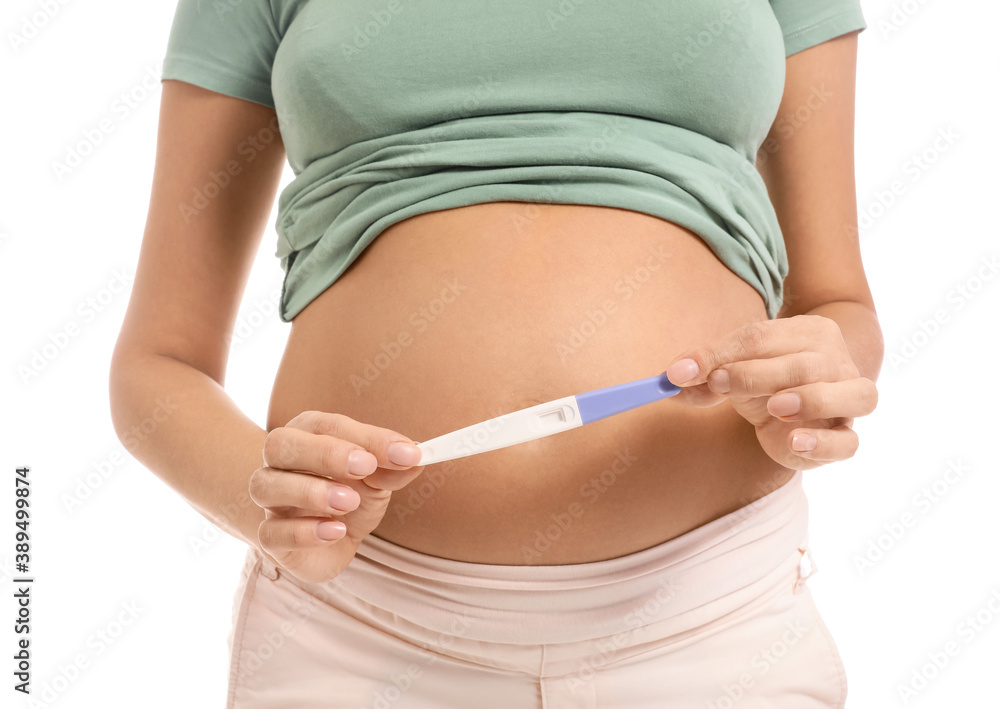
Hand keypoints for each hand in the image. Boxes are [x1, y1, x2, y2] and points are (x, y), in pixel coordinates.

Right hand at [248, 411, 424, 583]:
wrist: (330, 542)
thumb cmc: (350, 497)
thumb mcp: (377, 479)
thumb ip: (393, 467)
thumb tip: (415, 456)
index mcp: (307, 436)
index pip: (327, 425)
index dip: (366, 437)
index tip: (403, 453)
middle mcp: (280, 463)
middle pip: (280, 444)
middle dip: (324, 453)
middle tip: (364, 467)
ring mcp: (270, 501)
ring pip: (266, 485)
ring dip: (310, 491)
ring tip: (349, 502)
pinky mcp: (271, 538)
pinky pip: (271, 532)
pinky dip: (303, 532)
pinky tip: (335, 531)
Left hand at [663, 315, 877, 469]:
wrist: (805, 403)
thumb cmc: (765, 380)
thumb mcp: (732, 371)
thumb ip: (704, 374)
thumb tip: (672, 377)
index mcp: (806, 333)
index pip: (763, 336)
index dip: (722, 354)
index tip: (683, 371)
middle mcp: (836, 360)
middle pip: (805, 363)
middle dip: (757, 374)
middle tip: (719, 384)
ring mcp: (848, 398)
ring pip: (853, 394)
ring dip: (812, 399)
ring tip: (776, 407)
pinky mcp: (844, 435)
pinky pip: (849, 442)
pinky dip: (824, 444)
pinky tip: (794, 442)